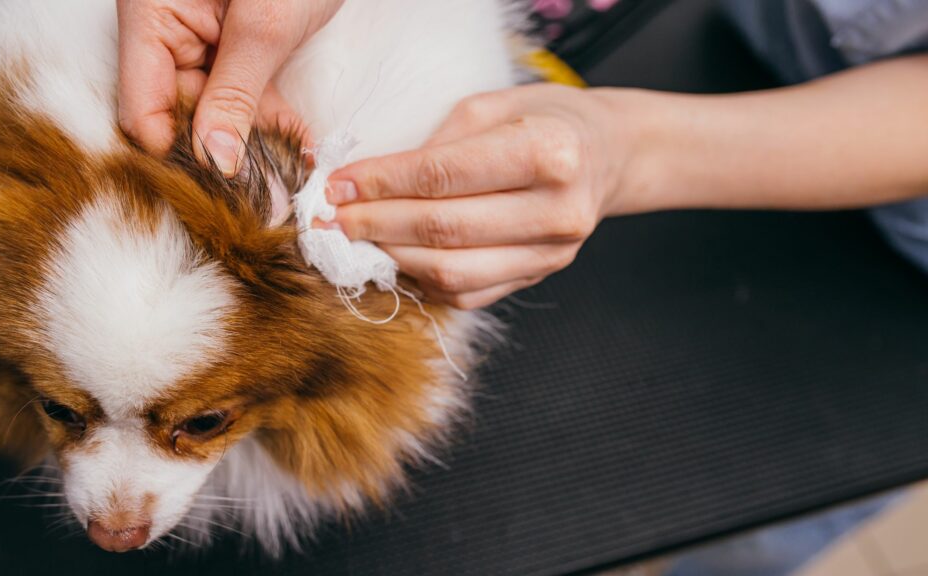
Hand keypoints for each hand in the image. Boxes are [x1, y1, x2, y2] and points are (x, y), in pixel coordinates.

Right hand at [117, 0, 343, 174]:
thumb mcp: (264, 25)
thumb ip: (236, 94)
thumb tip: (214, 161)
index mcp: (149, 15)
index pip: (143, 108)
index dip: (176, 154)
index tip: (218, 191)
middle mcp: (166, 31)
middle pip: (178, 116)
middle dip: (221, 159)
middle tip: (263, 201)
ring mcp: (199, 41)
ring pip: (214, 113)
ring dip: (252, 148)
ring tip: (287, 183)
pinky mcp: (233, 49)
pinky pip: (243, 96)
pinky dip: (269, 123)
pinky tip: (297, 149)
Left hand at [324, 84, 628, 308]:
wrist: (606, 156)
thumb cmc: (546, 120)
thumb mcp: (493, 106)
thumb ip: (436, 143)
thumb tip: (369, 182)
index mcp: (550, 152)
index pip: (444, 176)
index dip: (381, 184)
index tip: (338, 185)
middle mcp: (557, 211)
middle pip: (444, 230)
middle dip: (376, 225)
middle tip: (332, 219)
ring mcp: (552, 254)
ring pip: (452, 272)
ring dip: (393, 258)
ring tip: (358, 239)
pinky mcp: (538, 278)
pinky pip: (468, 293)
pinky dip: (422, 279)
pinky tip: (396, 257)